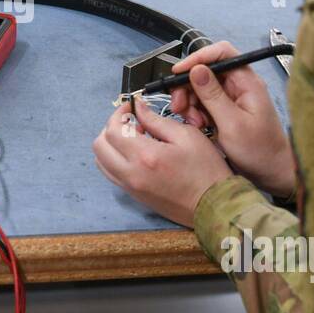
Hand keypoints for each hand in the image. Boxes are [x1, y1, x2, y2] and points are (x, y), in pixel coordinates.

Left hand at [93, 100, 232, 227]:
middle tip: (131, 121)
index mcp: (145, 156)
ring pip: (101, 161)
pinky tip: (136, 154)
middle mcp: (131, 174)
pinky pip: (111, 174)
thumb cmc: (206, 170)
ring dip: (110, 145)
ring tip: (134, 137)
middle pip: (100, 145)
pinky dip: (115, 159)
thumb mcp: (187, 136)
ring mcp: (130, 187)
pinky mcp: (134, 195)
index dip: (118, 113)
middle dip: (111, 128)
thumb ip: (157, 120)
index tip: (131, 107)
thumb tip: (138, 108)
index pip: (113, 130)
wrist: (213, 206)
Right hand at [168, 41, 294, 197]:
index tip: (179, 72)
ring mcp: (232, 98)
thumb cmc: (260, 151)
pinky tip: (198, 126)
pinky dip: (195, 112)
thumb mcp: (232, 124)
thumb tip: (196, 70)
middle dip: (188, 86)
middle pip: (206, 71)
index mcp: (247, 82)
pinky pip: (203, 103)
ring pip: (200, 87)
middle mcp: (240, 86)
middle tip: (179, 105)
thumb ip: (213, 96)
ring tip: (193, 121)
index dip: (198, 58)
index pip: (222, 53)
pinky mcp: (225, 110)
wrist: (272, 173)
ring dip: (190, 102)